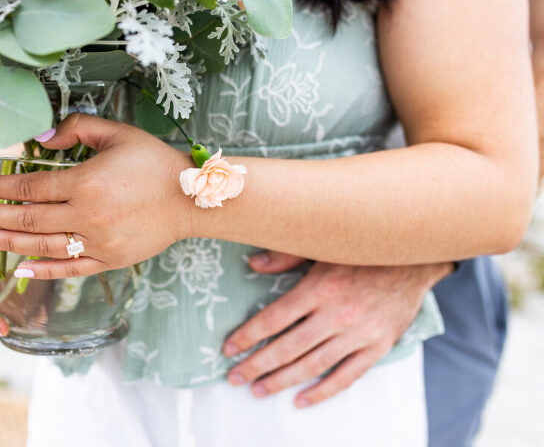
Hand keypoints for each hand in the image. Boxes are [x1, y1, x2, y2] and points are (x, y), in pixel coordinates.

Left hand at [0, 114, 193, 279]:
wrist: (192, 199)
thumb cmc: (154, 162)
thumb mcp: (117, 133)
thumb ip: (76, 129)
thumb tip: (39, 139)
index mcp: (86, 183)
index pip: (28, 187)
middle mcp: (87, 216)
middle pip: (28, 218)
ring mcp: (97, 242)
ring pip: (41, 246)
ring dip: (7, 241)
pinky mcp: (108, 260)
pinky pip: (69, 269)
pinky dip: (42, 271)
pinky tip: (18, 269)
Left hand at [223, 252, 452, 406]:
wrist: (415, 257)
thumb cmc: (362, 248)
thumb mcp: (322, 245)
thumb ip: (286, 255)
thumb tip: (252, 264)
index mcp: (319, 287)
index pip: (274, 319)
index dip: (248, 336)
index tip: (228, 348)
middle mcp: (337, 314)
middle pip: (287, 348)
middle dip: (256, 364)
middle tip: (234, 377)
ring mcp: (359, 333)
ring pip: (312, 365)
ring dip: (281, 381)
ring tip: (257, 390)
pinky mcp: (378, 346)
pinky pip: (347, 376)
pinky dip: (323, 391)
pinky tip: (301, 400)